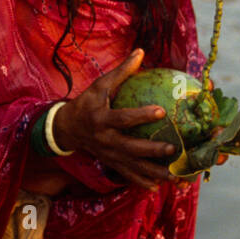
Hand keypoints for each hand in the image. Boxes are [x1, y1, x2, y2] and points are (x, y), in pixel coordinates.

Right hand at [52, 49, 179, 190]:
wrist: (66, 128)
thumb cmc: (87, 103)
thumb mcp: (99, 86)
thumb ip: (121, 72)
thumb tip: (141, 52)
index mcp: (101, 119)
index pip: (123, 119)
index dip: (141, 115)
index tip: (161, 111)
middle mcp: (105, 140)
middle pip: (130, 148)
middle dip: (152, 151)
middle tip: (173, 148)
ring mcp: (108, 155)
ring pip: (132, 166)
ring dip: (153, 172)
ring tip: (174, 175)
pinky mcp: (110, 163)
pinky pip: (127, 174)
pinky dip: (142, 182)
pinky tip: (158, 186)